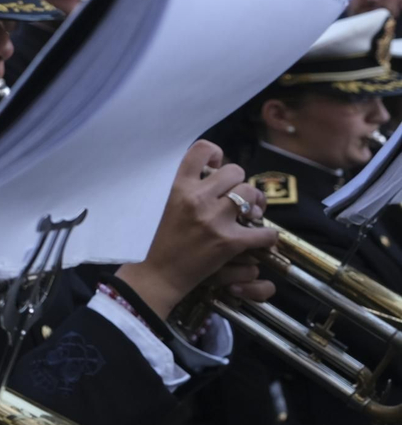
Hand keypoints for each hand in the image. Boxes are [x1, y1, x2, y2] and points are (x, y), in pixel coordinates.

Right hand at [116, 141, 276, 317]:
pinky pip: (264, 232)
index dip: (215, 154)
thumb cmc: (159, 239)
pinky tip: (259, 239)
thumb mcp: (164, 204)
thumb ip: (184, 186)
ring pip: (250, 194)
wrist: (157, 274)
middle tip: (237, 197)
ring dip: (254, 204)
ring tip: (248, 215)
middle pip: (235, 172)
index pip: (201, 150)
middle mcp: (196, 198)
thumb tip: (213, 174)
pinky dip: (267, 236)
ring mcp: (213, 220)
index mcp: (178, 186)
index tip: (216, 167)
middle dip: (239, 183)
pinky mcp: (228, 242)